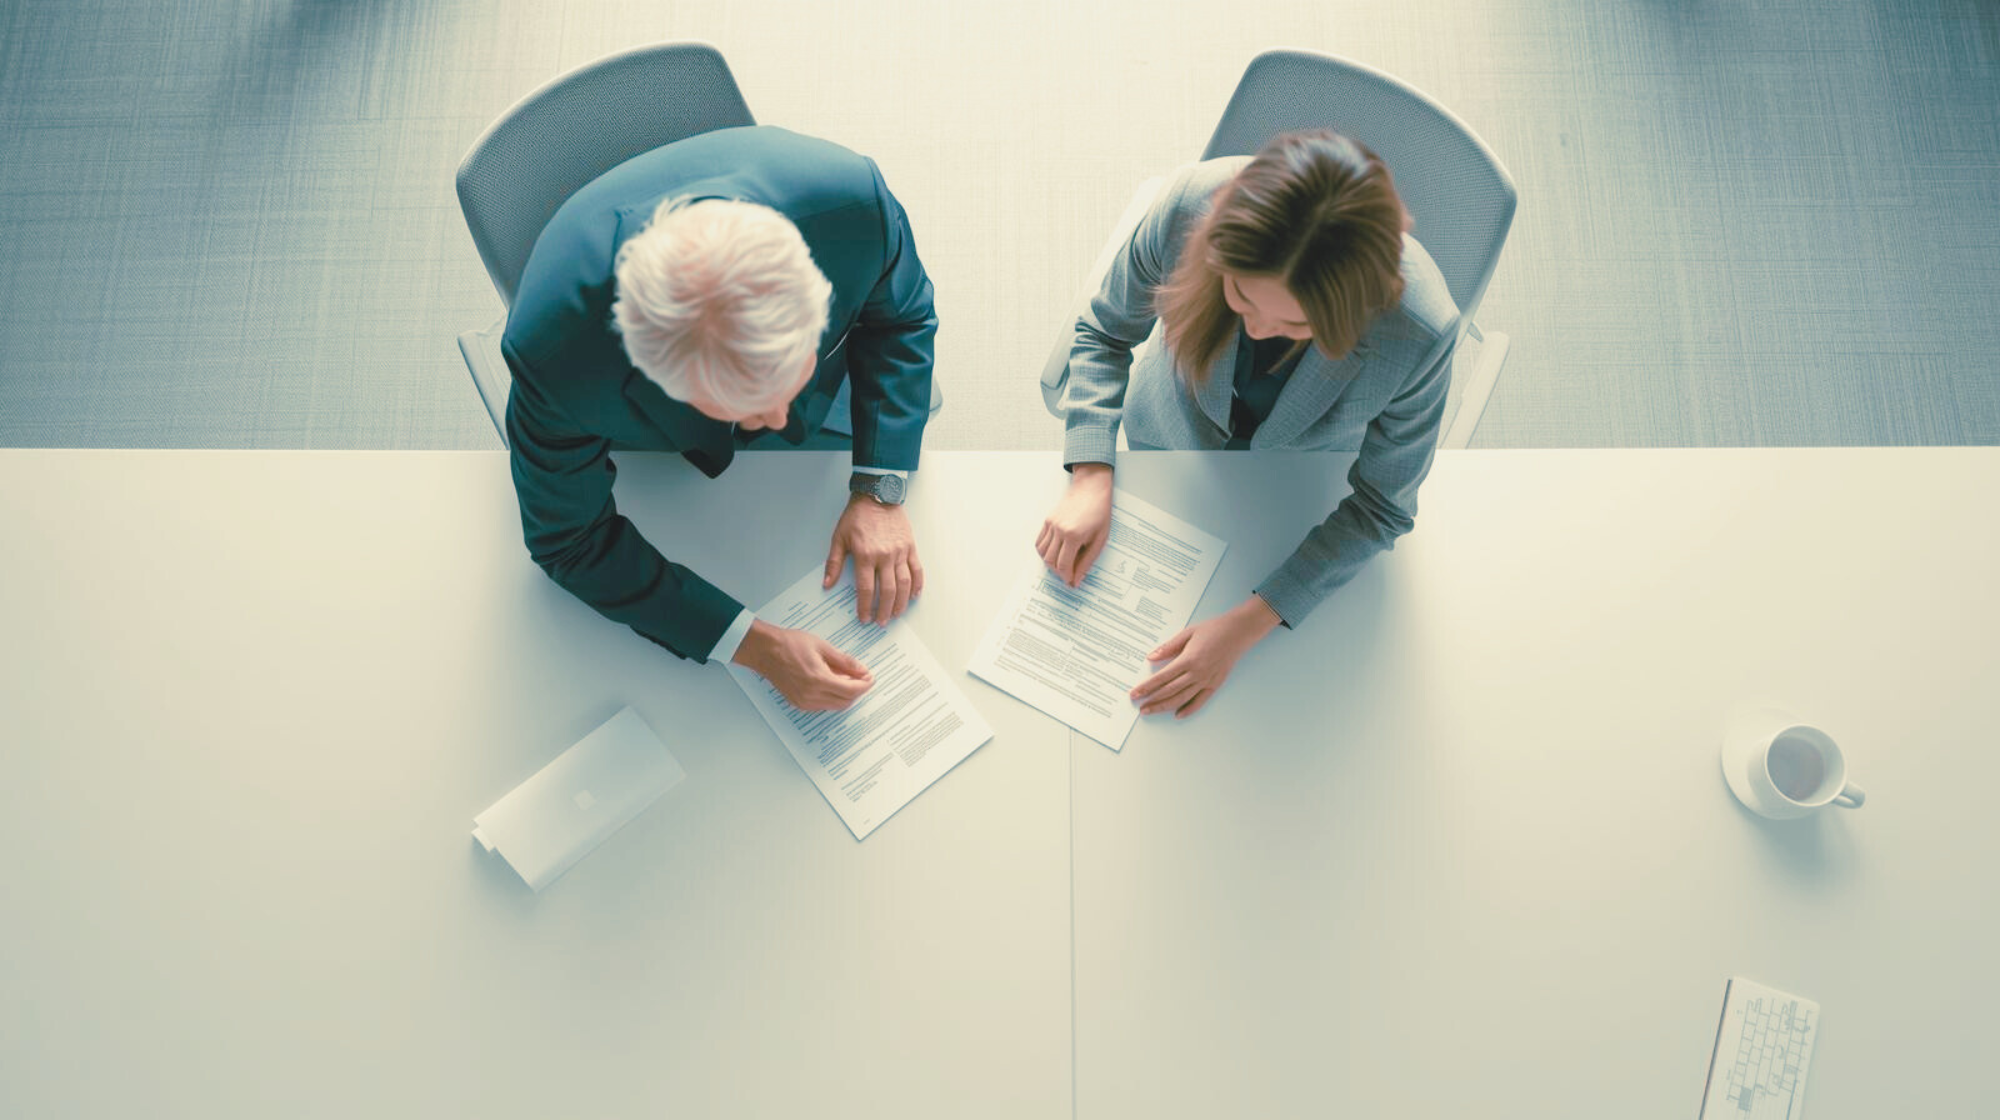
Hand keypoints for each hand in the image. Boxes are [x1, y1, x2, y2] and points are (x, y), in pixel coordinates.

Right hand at [731, 620, 873, 711]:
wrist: (765, 650)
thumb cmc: (790, 644)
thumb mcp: (822, 647)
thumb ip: (845, 661)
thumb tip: (862, 670)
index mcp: (818, 680)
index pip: (851, 691)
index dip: (864, 685)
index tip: (870, 678)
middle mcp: (811, 696)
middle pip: (845, 702)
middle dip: (857, 691)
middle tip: (861, 677)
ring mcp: (803, 702)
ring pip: (834, 705)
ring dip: (845, 695)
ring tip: (846, 677)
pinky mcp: (798, 703)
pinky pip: (822, 705)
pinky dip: (832, 696)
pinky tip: (832, 682)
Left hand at [825, 494, 923, 624]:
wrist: (877, 495)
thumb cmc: (856, 516)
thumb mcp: (839, 538)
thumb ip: (834, 563)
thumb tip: (827, 584)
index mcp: (865, 555)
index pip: (866, 589)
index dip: (865, 607)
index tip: (864, 618)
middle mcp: (885, 556)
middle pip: (888, 591)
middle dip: (884, 610)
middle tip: (881, 622)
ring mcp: (900, 552)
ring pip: (904, 584)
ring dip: (901, 603)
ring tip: (896, 614)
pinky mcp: (910, 547)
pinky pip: (917, 570)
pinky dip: (917, 585)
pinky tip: (914, 596)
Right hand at [1036, 462, 1112, 586]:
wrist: (1091, 488)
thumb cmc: (1099, 512)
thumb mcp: (1100, 539)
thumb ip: (1087, 560)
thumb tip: (1078, 578)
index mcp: (1073, 535)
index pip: (1064, 565)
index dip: (1067, 577)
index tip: (1072, 583)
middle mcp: (1059, 530)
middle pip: (1050, 561)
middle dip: (1058, 573)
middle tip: (1068, 576)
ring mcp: (1051, 524)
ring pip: (1042, 553)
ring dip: (1050, 563)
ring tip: (1062, 566)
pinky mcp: (1047, 520)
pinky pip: (1039, 542)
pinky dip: (1044, 552)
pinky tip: (1054, 554)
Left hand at [1130, 596, 1282, 718]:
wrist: (1239, 632)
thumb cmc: (1213, 629)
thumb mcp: (1188, 633)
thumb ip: (1168, 647)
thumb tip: (1151, 658)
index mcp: (1188, 659)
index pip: (1162, 677)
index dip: (1147, 687)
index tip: (1135, 694)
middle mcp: (1197, 673)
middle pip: (1170, 691)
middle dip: (1153, 700)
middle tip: (1140, 707)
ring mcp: (1207, 680)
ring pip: (1182, 698)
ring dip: (1165, 706)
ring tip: (1151, 711)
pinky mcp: (1215, 684)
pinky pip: (1200, 701)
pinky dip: (1189, 709)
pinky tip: (1177, 715)